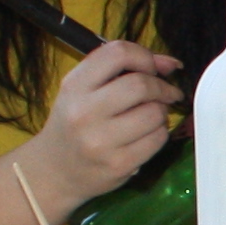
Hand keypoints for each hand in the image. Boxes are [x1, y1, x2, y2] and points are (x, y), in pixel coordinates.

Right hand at [24, 37, 183, 205]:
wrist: (55, 171)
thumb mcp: (83, 89)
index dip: (144, 56)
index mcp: (75, 86)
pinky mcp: (119, 164)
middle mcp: (85, 112)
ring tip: (151, 115)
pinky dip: (160, 132)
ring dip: (162, 111)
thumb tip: (169, 63)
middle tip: (165, 92)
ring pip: (154, 113)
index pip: (118, 53)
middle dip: (161, 86)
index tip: (152, 67)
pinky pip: (158, 138)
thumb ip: (122, 69)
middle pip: (141, 85)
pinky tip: (147, 133)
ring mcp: (101, 141)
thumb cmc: (73, 123)